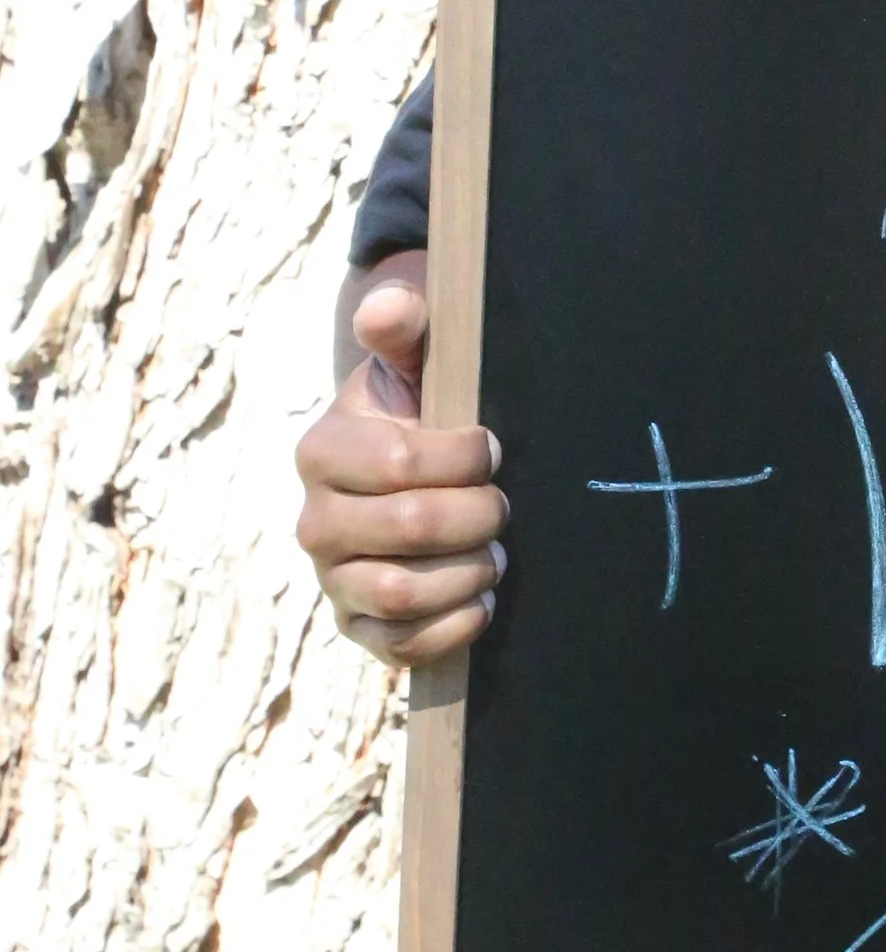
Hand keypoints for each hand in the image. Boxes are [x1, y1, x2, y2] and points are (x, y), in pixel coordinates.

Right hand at [294, 248, 506, 666]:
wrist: (405, 479)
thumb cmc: (416, 415)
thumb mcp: (412, 364)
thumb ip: (403, 328)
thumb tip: (389, 305)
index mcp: (322, 451)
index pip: (398, 463)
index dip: (464, 457)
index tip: (493, 448)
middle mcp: (315, 521)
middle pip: (410, 527)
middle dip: (479, 514)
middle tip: (504, 506)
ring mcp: (332, 580)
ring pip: (402, 592)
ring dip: (469, 572)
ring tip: (495, 553)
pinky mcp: (358, 628)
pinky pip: (402, 646)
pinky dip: (455, 626)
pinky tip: (482, 599)